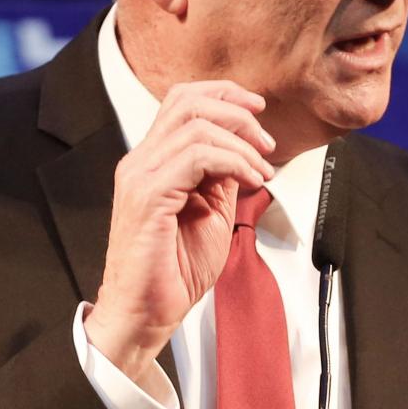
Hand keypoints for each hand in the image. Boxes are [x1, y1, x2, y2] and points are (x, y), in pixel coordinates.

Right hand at [86, 81, 277, 381]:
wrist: (146, 313)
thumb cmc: (175, 271)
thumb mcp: (212, 213)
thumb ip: (223, 179)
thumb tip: (247, 153)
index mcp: (153, 161)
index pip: (182, 101)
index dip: (224, 95)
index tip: (260, 110)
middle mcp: (141, 161)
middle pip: (187, 101)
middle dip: (238, 113)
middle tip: (267, 144)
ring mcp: (140, 176)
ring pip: (195, 126)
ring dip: (242, 143)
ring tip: (262, 172)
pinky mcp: (148, 197)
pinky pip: (195, 157)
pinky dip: (233, 162)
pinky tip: (252, 182)